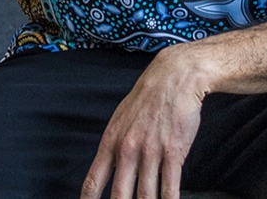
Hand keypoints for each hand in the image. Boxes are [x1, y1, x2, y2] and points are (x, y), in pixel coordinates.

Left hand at [79, 48, 208, 198]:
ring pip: (146, 196)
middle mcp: (127, 150)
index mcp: (110, 142)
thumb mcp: (120, 120)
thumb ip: (114, 146)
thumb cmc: (146, 100)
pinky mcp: (173, 153)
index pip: (93, 180)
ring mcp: (150, 153)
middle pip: (119, 195)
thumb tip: (107, 170)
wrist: (173, 79)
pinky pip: (169, 188)